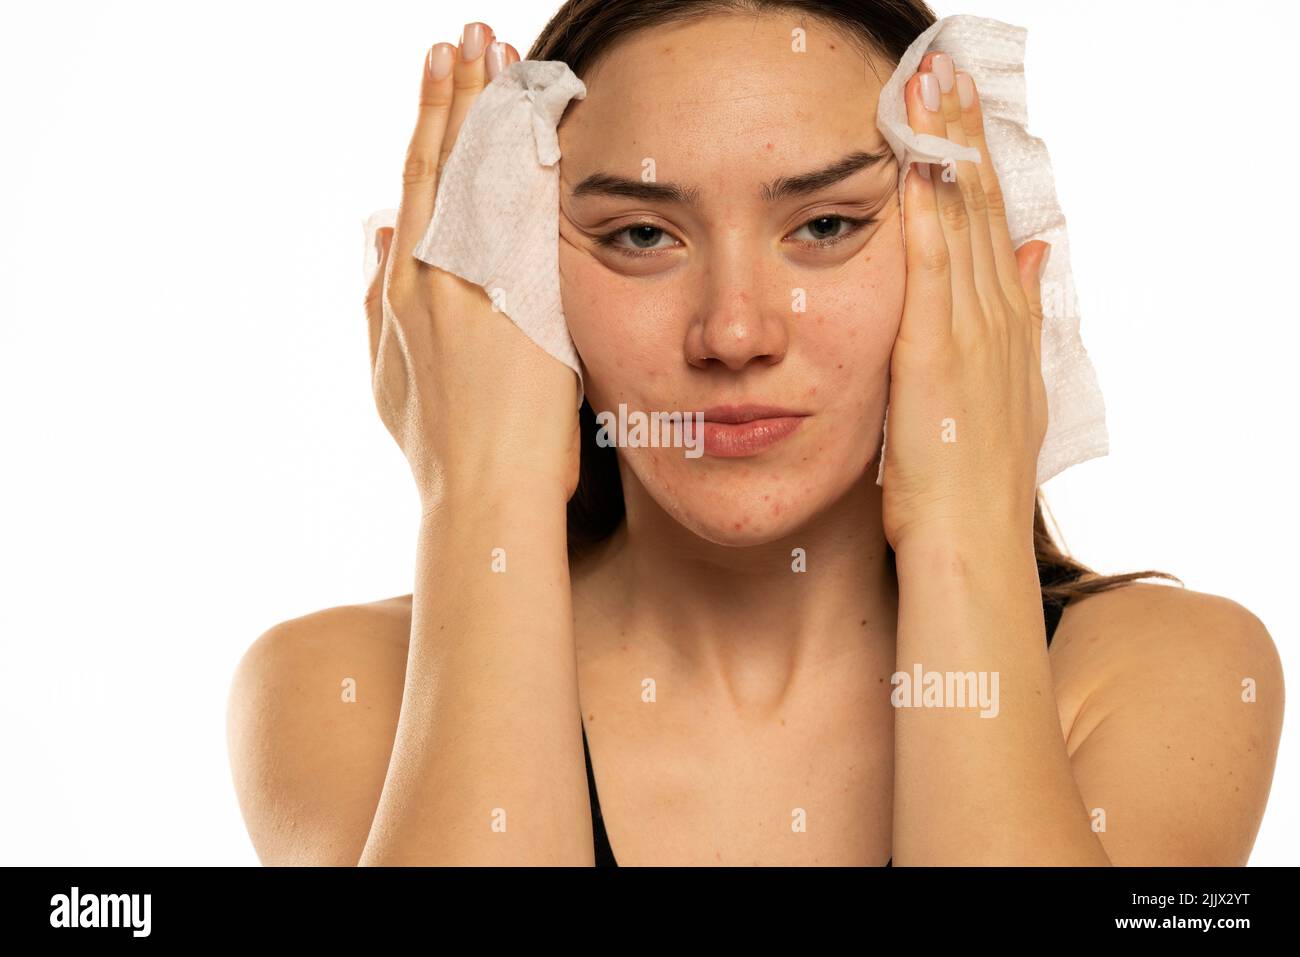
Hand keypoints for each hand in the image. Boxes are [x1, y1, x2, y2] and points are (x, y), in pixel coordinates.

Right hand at [363, 23, 580, 509]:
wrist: (479, 493)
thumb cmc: (442, 449)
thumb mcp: (386, 375)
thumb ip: (374, 306)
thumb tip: (370, 238)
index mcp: (399, 291)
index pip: (415, 188)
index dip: (428, 127)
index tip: (440, 78)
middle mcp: (426, 277)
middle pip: (439, 165)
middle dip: (452, 95)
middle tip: (465, 35)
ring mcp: (467, 285)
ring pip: (475, 175)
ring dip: (487, 108)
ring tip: (494, 49)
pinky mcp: (512, 299)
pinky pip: (516, 211)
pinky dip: (523, 158)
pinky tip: (535, 115)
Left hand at [880, 53, 1050, 551]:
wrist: (968, 544)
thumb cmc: (969, 483)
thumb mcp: (1003, 390)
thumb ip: (1019, 320)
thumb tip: (1036, 253)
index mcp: (1005, 327)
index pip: (992, 226)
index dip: (976, 163)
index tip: (959, 110)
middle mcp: (997, 319)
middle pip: (981, 208)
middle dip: (963, 135)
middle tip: (946, 67)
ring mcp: (972, 334)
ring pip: (963, 224)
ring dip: (946, 152)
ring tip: (932, 85)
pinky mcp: (939, 356)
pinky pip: (934, 271)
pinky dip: (927, 216)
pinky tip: (915, 167)